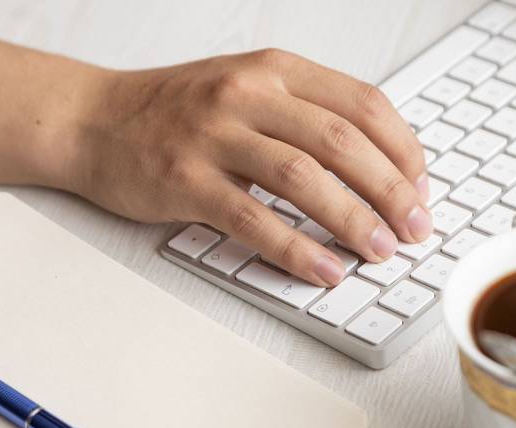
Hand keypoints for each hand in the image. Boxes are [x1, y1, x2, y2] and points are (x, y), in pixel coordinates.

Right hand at [70, 50, 430, 286]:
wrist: (94, 120)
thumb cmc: (177, 112)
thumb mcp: (247, 91)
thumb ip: (306, 117)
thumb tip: (375, 168)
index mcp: (274, 71)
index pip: (363, 103)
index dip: (403, 150)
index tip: (421, 188)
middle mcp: (248, 95)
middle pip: (343, 141)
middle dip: (392, 191)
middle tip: (417, 228)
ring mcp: (214, 135)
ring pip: (304, 177)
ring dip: (353, 220)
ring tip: (381, 251)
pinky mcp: (185, 178)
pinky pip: (253, 218)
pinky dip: (295, 248)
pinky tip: (322, 269)